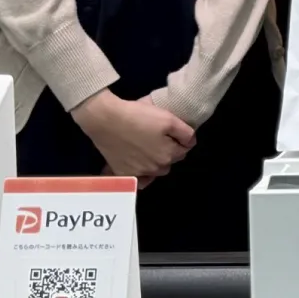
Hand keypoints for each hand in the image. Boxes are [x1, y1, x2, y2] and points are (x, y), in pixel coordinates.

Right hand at [71, 90, 194, 180]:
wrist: (107, 120)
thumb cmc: (140, 116)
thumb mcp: (169, 119)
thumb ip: (185, 133)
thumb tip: (191, 142)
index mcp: (168, 155)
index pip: (184, 150)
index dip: (181, 140)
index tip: (173, 132)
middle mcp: (155, 169)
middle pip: (169, 161)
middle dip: (169, 151)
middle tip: (160, 137)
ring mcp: (138, 173)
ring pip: (154, 171)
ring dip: (156, 162)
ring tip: (149, 148)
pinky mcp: (122, 173)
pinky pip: (137, 180)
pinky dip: (141, 176)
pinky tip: (139, 166)